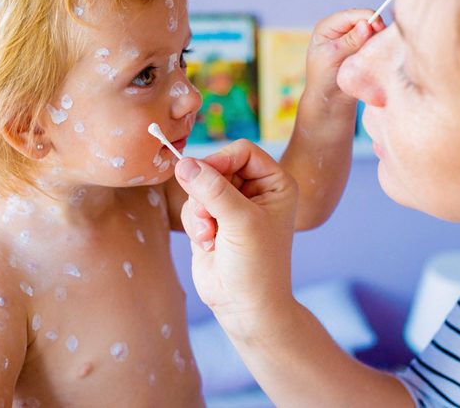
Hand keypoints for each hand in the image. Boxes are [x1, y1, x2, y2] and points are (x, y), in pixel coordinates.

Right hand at [174, 140, 297, 332]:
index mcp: (275, 183)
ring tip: (213, 236)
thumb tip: (183, 163)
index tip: (203, 176)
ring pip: (199, 187)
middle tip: (210, 218)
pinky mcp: (212, 220)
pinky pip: (191, 206)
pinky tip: (209, 245)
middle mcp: (254, 190)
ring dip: (200, 212)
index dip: (221, 160)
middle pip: (216, 167)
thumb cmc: (256, 266)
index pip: (242, 151)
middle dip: (207, 193)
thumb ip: (212, 189)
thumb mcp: (240, 222)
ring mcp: (232, 205)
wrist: (245, 308)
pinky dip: (195, 224)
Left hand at [306, 9, 385, 103]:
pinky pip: (374, 41)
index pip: (351, 14)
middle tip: (379, 42)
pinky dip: (377, 45)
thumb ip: (350, 41)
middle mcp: (339, 28)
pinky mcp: (361, 47)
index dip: (367, 18)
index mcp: (327, 26)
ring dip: (376, 37)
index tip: (379, 28)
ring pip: (371, 29)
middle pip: (363, 18)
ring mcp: (351, 37)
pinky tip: (376, 54)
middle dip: (374, 27)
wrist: (329, 99)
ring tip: (375, 51)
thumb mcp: (332, 57)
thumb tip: (366, 25)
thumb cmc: (323, 79)